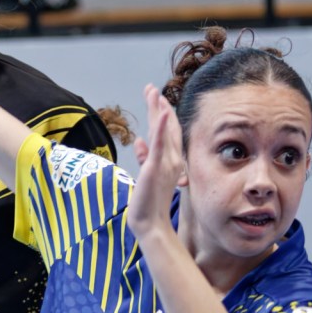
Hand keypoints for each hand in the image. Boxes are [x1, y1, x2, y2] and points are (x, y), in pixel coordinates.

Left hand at [126, 84, 183, 239]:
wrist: (150, 223)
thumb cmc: (148, 202)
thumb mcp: (146, 175)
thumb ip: (145, 157)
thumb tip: (140, 141)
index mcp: (169, 161)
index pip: (167, 133)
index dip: (163, 114)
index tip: (158, 98)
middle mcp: (171, 159)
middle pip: (167, 128)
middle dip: (159, 107)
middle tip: (152, 89)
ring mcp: (165, 163)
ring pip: (164, 132)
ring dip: (160, 111)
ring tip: (155, 93)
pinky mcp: (156, 168)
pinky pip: (160, 145)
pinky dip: (161, 129)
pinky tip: (161, 114)